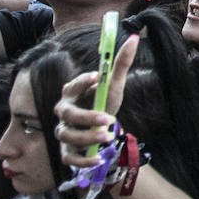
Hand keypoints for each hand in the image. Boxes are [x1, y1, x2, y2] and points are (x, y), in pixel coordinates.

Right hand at [55, 35, 137, 167]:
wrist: (102, 129)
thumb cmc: (103, 103)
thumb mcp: (114, 85)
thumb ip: (121, 63)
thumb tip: (134, 37)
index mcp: (72, 93)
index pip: (72, 86)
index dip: (82, 81)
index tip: (97, 76)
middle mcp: (64, 113)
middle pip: (68, 115)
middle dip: (86, 117)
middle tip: (108, 118)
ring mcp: (64, 133)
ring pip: (69, 136)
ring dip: (87, 138)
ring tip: (108, 136)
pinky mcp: (68, 152)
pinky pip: (70, 158)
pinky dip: (83, 160)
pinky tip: (99, 159)